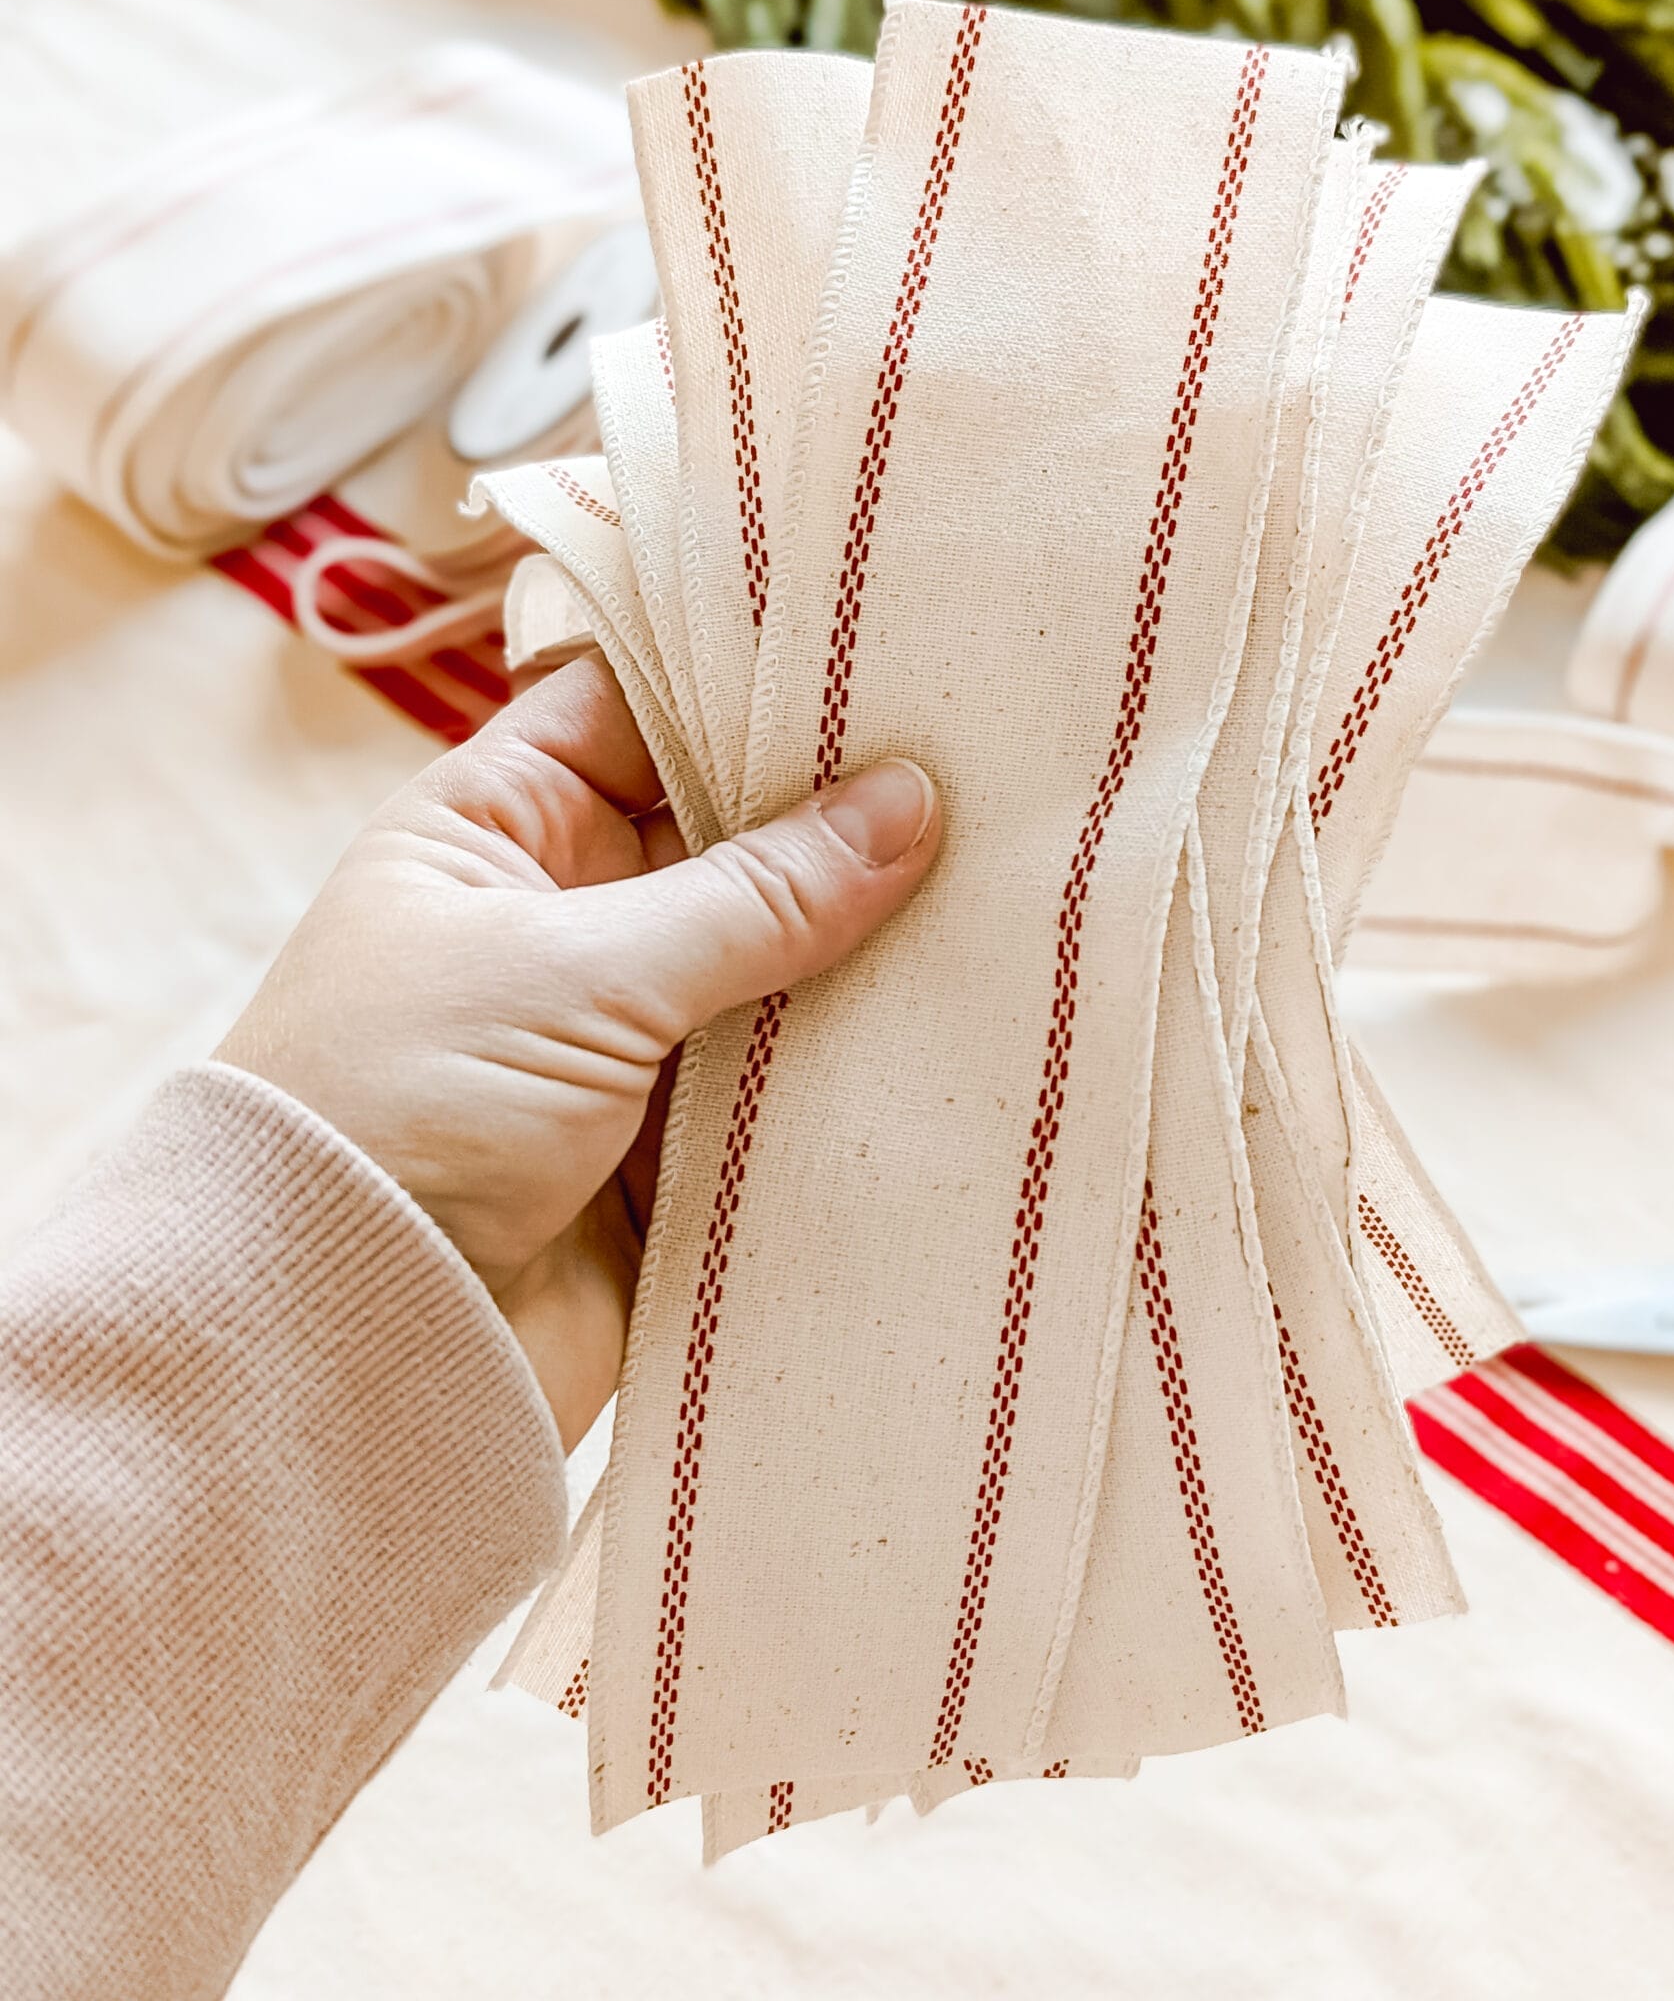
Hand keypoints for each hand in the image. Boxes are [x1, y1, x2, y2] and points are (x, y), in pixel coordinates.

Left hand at [219, 653, 940, 1446]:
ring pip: (776, 964)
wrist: (340, 1348)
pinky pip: (790, 1084)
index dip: (747, 681)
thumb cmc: (400, 1111)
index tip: (885, 652)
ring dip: (869, 944)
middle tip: (987, 766)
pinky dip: (861, 1063)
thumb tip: (907, 802)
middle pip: (728, 836)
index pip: (635, 709)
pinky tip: (971, 1015)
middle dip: (840, 815)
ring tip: (1007, 881)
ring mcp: (624, 1040)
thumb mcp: (574, 972)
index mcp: (494, 831)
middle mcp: (562, 922)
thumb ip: (752, 894)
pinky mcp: (677, 1152)